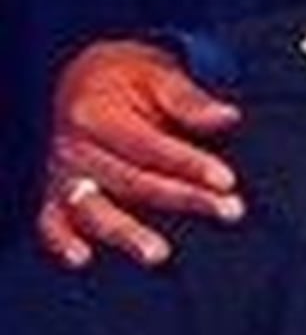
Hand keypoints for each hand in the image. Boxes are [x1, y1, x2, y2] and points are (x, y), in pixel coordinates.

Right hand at [38, 39, 243, 269]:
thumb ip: (189, 100)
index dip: (189, 164)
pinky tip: (82, 259)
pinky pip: (50, 222)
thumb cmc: (128, 80)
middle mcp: (74, 147)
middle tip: (227, 212)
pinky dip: (60, 242)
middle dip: (183, 199)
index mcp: (96, 114)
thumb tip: (226, 116)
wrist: (86, 79)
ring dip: (126, 233)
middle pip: (131, 181)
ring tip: (158, 254)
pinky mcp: (55, 195)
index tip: (227, 180)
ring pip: (92, 208)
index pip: (150, 146)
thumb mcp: (159, 76)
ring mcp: (62, 175)